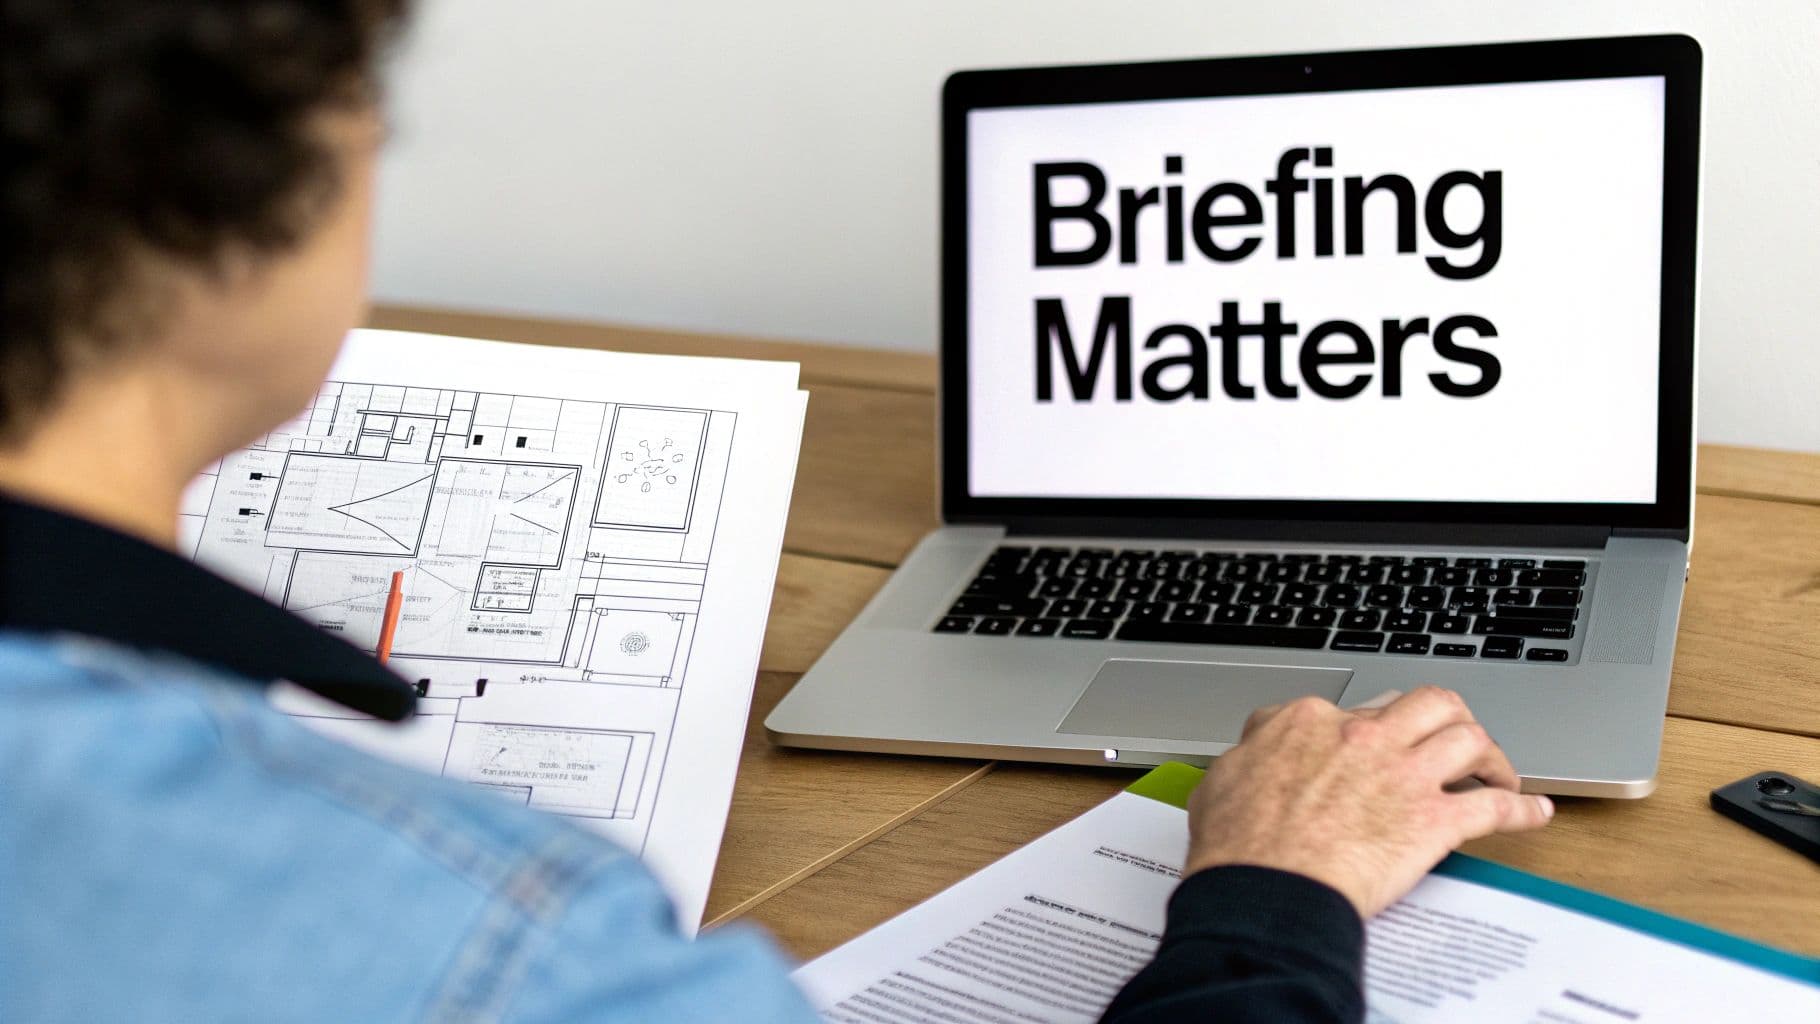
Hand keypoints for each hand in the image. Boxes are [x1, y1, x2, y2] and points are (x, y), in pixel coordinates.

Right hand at [1182, 686, 1554, 918]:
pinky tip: (1536, 812)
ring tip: (1494, 772)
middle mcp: (1364, 735)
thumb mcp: (1226, 773)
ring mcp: (1403, 775)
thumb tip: (1263, 738)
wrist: (1265, 889)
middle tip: (1451, 739)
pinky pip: (1495, 807)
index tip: (1379, 744)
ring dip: (1489, 755)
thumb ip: (1256, 745)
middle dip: (1448, 717)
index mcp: (1312, 721)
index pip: (1359, 706)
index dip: (1376, 726)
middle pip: (1429, 702)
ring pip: (1469, 737)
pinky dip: (1524, 809)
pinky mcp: (1434, 821)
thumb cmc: (1240, 844)